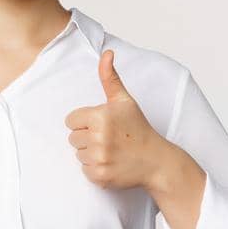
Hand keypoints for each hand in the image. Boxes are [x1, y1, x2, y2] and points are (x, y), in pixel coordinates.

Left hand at [65, 49, 168, 189]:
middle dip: (88, 138)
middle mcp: (98, 137)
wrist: (156, 161)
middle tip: (110, 139)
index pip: (71, 120)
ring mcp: (99, 158)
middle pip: (73, 138)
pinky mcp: (100, 175)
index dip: (85, 122)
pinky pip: (84, 170)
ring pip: (78, 154)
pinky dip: (96, 169)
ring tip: (111, 151)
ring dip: (91, 153)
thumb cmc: (138, 128)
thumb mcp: (125, 101)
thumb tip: (106, 53)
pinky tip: (112, 163)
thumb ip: (110, 78)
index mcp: (100, 116)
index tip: (103, 125)